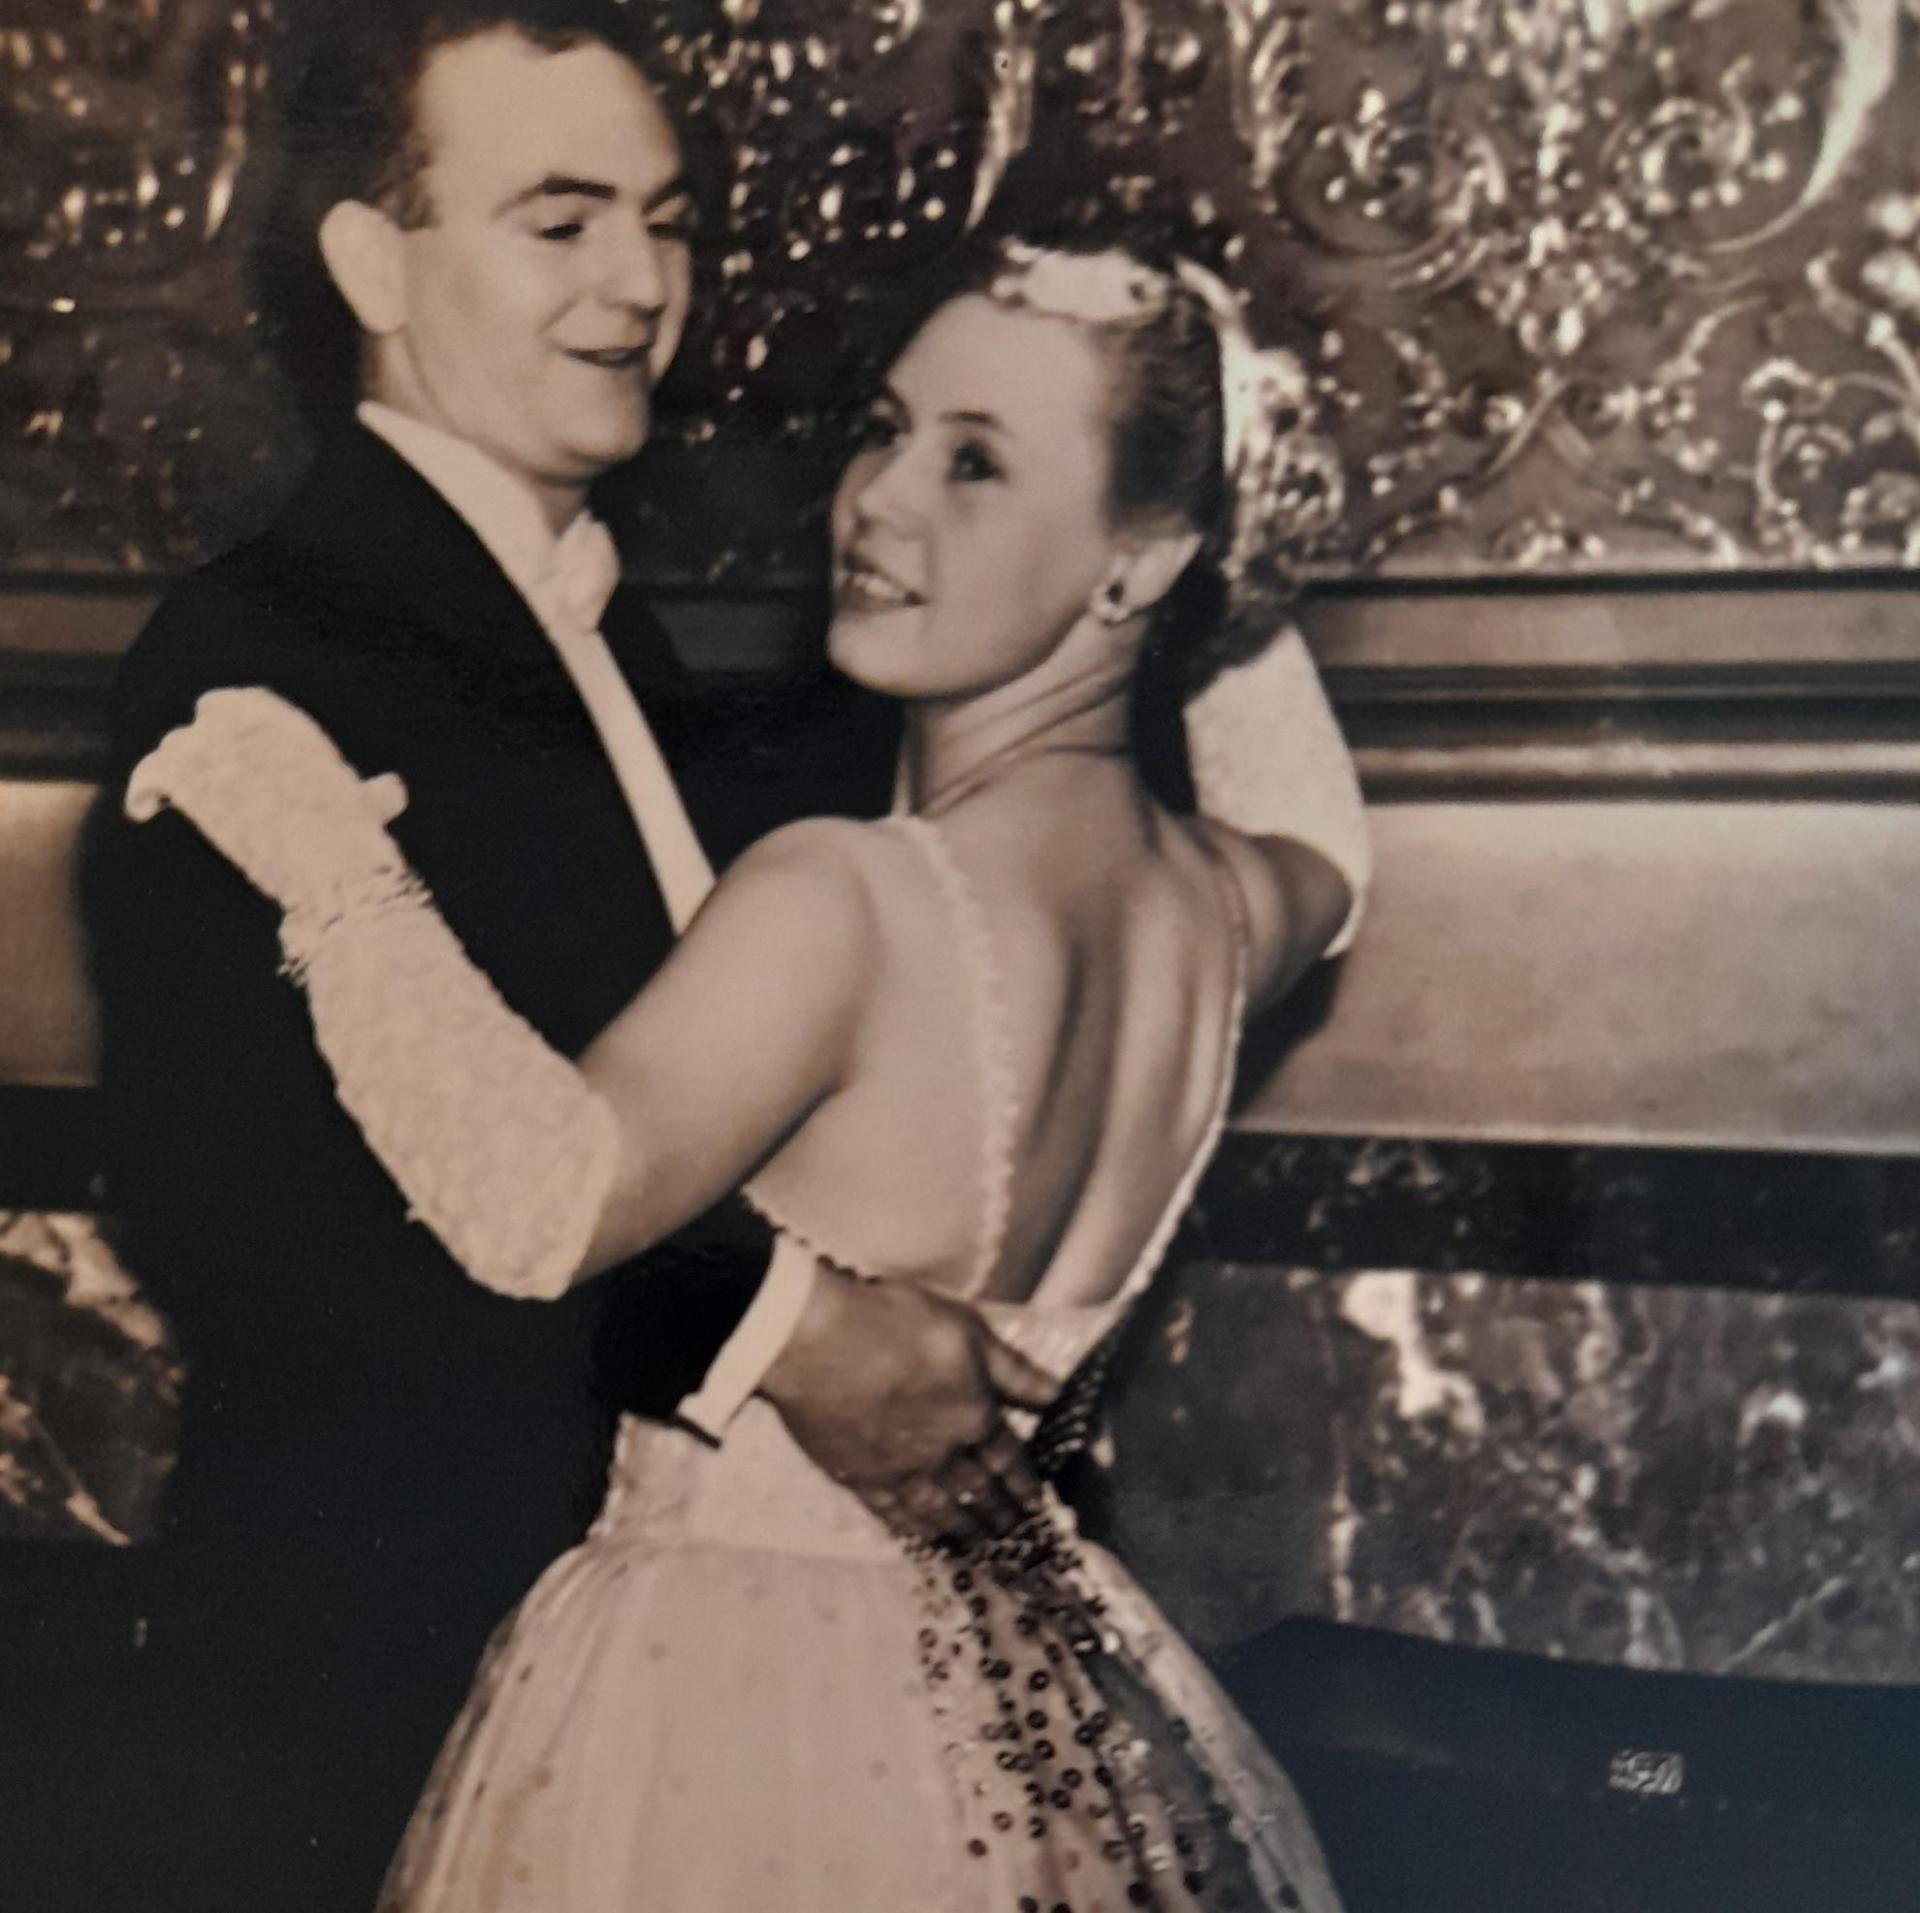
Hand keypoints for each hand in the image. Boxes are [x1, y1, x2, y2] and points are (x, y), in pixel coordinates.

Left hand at [127, 687, 410, 914]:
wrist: (331, 869)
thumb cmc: (357, 845)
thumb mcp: (369, 807)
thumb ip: (372, 793)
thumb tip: (393, 790)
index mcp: (293, 726)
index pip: (248, 701)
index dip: (233, 720)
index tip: (229, 745)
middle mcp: (253, 727)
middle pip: (208, 715)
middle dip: (204, 743)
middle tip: (203, 776)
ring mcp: (220, 750)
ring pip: (176, 745)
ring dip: (176, 769)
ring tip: (176, 798)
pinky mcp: (193, 782)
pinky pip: (151, 772)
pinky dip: (143, 790)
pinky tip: (143, 811)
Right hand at [758, 1262, 1060, 1553]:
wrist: (817, 1344)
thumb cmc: (895, 1323)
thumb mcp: (967, 1330)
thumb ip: (1014, 1370)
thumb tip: (1058, 1395)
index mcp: (974, 1417)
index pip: (1009, 1459)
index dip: (1026, 1482)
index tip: (1038, 1504)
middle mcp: (943, 1454)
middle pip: (980, 1491)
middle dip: (1001, 1514)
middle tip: (1017, 1535)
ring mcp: (899, 1471)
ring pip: (941, 1511)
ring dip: (965, 1530)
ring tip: (979, 1545)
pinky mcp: (858, 1478)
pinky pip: (894, 1515)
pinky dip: (914, 1530)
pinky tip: (922, 1537)